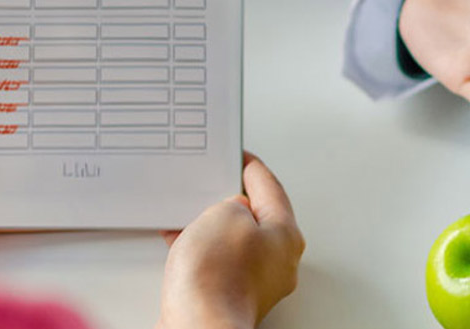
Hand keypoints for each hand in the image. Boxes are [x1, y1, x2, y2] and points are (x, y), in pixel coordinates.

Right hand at [156, 153, 304, 328]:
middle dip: (233, 200)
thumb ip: (232, 203)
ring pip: (235, 242)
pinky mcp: (232, 297)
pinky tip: (183, 246)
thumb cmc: (216, 278)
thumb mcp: (224, 213)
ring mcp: (255, 283)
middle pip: (257, 218)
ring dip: (213, 228)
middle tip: (216, 184)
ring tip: (191, 219)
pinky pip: (219, 263)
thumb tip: (231, 210)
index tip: (240, 157)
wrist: (198, 326)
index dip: (250, 167)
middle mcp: (277, 262)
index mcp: (286, 235)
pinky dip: (202, 251)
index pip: (270, 187)